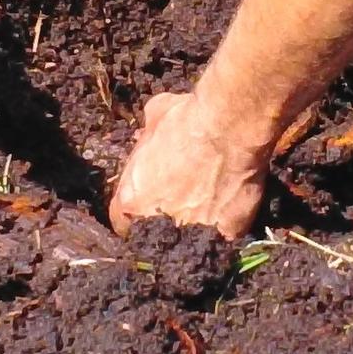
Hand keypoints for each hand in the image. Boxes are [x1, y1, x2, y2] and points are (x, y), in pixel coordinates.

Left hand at [107, 92, 269, 238]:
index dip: (134, 209)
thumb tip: (148, 134)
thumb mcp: (155, 116)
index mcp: (133, 197)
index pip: (121, 217)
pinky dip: (226, 225)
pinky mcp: (226, 233)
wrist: (229, 128)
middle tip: (181, 198)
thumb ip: (147, 135)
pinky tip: (231, 210)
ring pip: (190, 237)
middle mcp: (158, 221)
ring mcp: (193, 231)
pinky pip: (225, 237)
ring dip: (195, 223)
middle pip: (155, 229)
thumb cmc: (188, 119)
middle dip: (164, 216)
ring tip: (209, 201)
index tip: (145, 203)